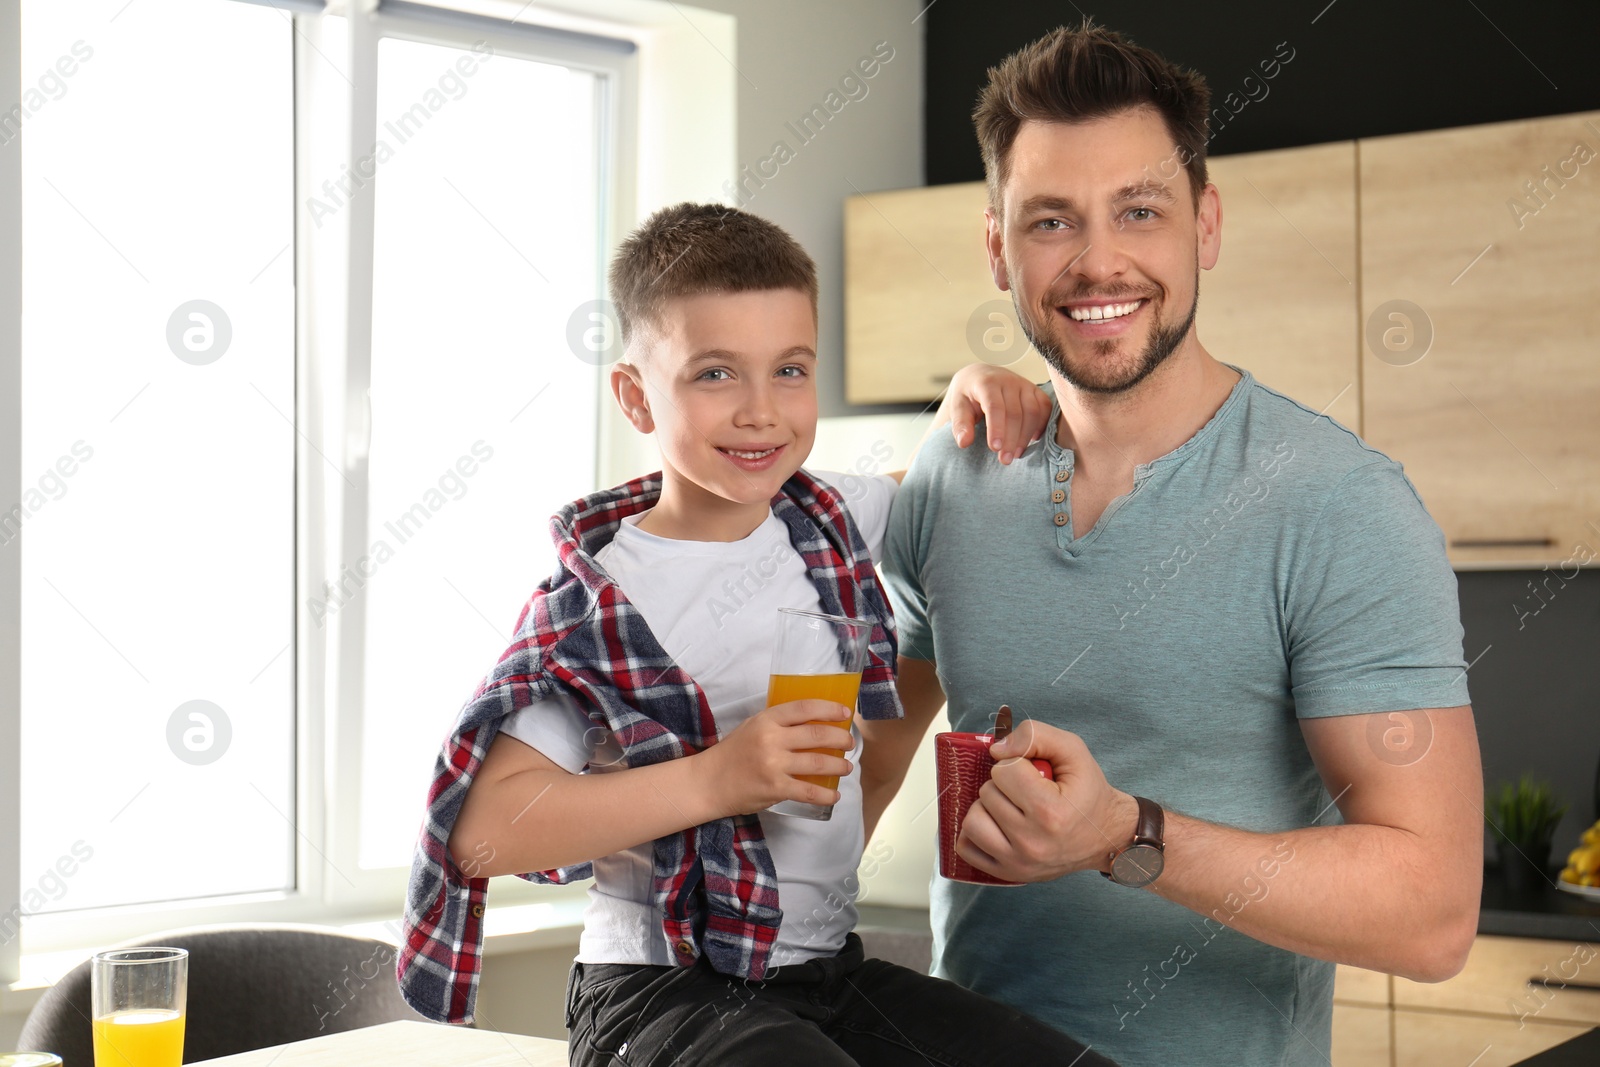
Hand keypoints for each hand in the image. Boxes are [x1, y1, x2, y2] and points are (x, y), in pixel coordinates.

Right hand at [701, 699, 853, 816]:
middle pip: (817, 734)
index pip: (805, 708)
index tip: (845, 712)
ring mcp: (774, 765)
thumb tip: (813, 721)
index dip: (829, 708)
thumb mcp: (752, 726)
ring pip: (818, 762)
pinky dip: (826, 794)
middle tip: (849, 743)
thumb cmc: (733, 753)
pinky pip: (809, 791)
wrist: (709, 782)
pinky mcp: (775, 788)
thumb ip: (778, 723)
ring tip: (846, 767)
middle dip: (841, 738)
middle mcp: (771, 739)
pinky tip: (834, 794)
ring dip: (839, 766)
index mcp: (767, 720)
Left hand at [939, 364, 1053, 464]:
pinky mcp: (1035, 390)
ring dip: (1026, 436)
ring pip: (1032, 411)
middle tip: (1005, 460)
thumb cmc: (967, 395)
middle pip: (1015, 412)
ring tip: (1016, 454)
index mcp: (986, 382)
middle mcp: (1008, 380)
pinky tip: (1033, 440)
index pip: (995, 406)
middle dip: (1011, 439)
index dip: (997, 428)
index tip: (995, 449)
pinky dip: (1041, 425)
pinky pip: (1045, 407)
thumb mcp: (957, 407)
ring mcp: (1024, 384)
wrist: (980, 376)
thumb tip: (964, 442)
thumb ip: (960, 424)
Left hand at [955, 719, 1138, 882]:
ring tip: (1011, 807)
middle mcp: (1031, 843)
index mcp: (1049, 812)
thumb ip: (1036, 735)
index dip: (1018, 764)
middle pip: (987, 793)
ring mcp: (1017, 863)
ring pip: (972, 820)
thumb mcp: (1073, 751)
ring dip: (988, 807)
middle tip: (1028, 792)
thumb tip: (996, 749)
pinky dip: (976, 831)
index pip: (1004, 770)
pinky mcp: (1008, 874)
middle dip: (1004, 785)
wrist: (1105, 836)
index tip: (1037, 775)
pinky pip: (967, 847)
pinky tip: (997, 824)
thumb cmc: (1087, 792)